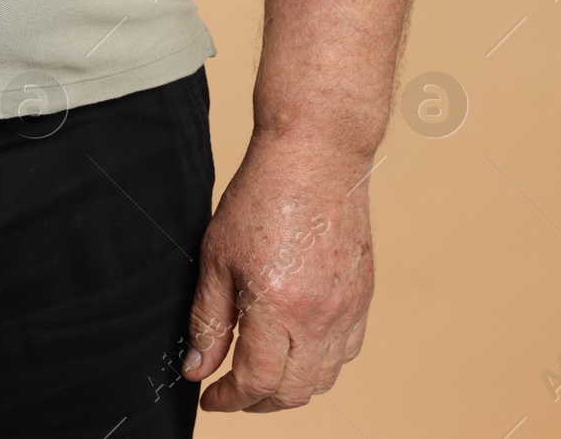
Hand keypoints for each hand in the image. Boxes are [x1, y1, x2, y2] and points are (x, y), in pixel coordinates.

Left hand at [180, 134, 374, 411]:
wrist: (315, 158)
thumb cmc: (261, 198)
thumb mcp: (217, 259)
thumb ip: (208, 320)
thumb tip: (197, 368)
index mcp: (279, 308)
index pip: (256, 382)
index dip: (228, 399)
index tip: (208, 397)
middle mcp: (320, 318)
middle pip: (293, 392)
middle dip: (257, 402)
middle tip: (231, 392)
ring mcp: (348, 309)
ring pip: (324, 378)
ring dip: (291, 387)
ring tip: (261, 374)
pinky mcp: (363, 297)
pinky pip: (348, 351)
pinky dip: (321, 363)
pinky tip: (296, 347)